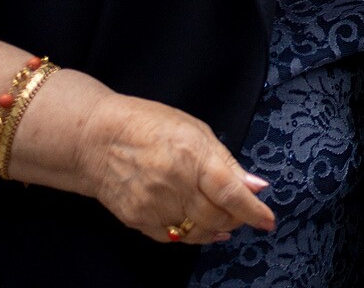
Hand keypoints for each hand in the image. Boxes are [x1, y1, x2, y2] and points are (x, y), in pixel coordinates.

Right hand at [72, 90, 275, 243]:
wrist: (94, 139)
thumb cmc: (149, 125)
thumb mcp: (196, 131)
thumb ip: (226, 162)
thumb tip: (256, 186)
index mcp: (194, 157)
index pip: (231, 193)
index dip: (253, 211)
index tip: (268, 221)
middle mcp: (175, 185)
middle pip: (216, 217)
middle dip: (237, 220)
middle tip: (245, 215)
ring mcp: (153, 206)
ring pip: (196, 232)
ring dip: (216, 230)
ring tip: (225, 223)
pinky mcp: (136, 219)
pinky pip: (171, 236)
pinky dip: (190, 235)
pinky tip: (199, 228)